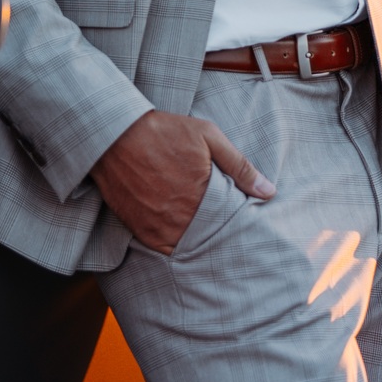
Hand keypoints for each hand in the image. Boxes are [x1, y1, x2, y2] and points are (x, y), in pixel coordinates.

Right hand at [90, 110, 274, 253]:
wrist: (112, 134)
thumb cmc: (162, 131)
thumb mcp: (207, 136)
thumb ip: (239, 165)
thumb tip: (268, 191)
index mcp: (203, 195)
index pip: (231, 222)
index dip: (236, 222)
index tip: (240, 220)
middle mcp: (183, 216)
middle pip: (211, 237)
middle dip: (219, 233)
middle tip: (224, 230)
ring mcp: (160, 226)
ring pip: (190, 246)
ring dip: (199, 242)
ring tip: (203, 233)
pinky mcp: (141, 230)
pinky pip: (165, 250)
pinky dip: (176, 246)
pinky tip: (182, 236)